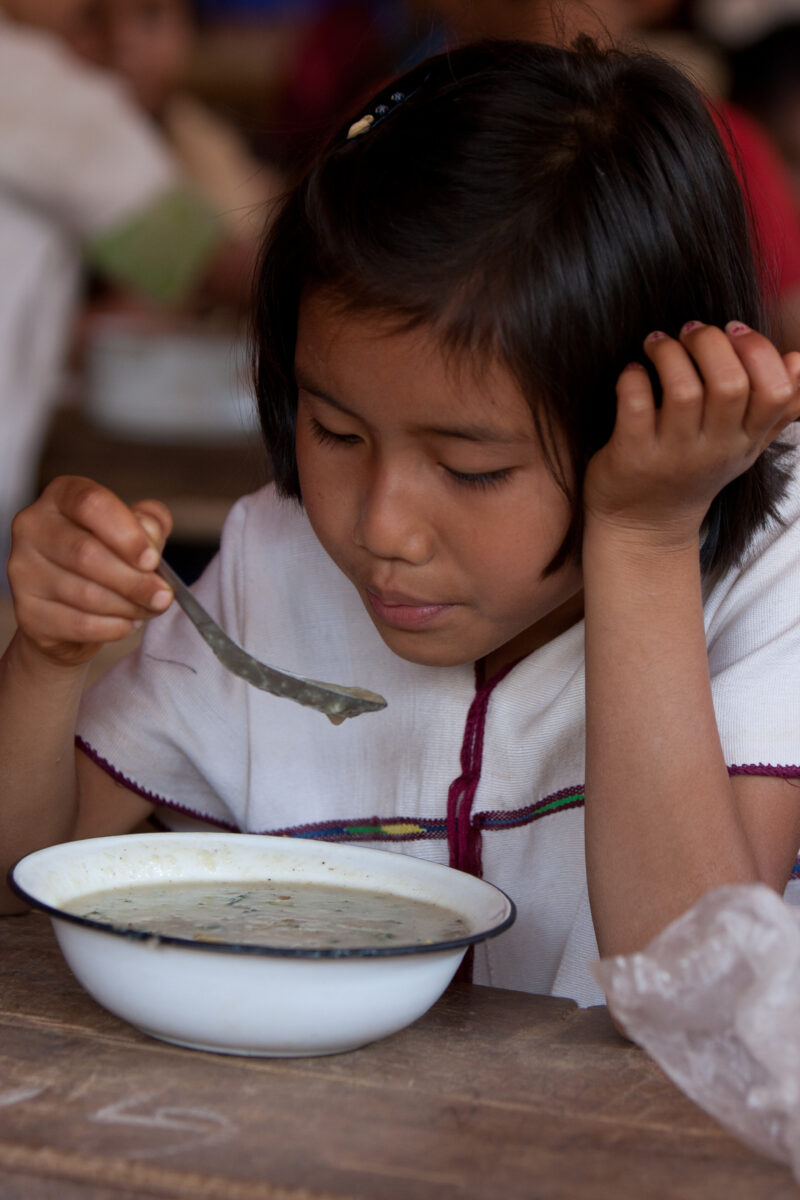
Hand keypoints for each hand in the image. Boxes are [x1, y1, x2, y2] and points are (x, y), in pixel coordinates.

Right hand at [8, 476, 173, 666]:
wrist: (70, 607)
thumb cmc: (106, 558)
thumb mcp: (134, 531)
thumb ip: (150, 524)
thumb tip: (150, 534)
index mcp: (61, 496)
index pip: (91, 504)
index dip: (127, 534)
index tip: (152, 560)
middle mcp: (33, 526)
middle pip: (86, 553)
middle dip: (134, 580)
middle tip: (163, 596)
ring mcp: (23, 570)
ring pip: (85, 593)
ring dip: (128, 606)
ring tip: (148, 609)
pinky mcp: (27, 611)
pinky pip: (79, 624)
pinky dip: (113, 627)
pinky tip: (126, 623)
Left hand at [583, 321, 799, 549]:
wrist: (644, 525)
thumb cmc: (695, 471)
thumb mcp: (743, 445)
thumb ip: (776, 408)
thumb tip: (799, 360)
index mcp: (746, 439)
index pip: (775, 391)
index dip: (758, 350)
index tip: (732, 330)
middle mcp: (714, 448)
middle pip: (730, 384)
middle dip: (709, 342)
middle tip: (690, 332)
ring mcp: (672, 453)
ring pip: (683, 390)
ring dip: (669, 353)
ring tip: (657, 345)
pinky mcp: (631, 454)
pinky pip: (635, 403)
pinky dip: (633, 377)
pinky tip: (633, 373)